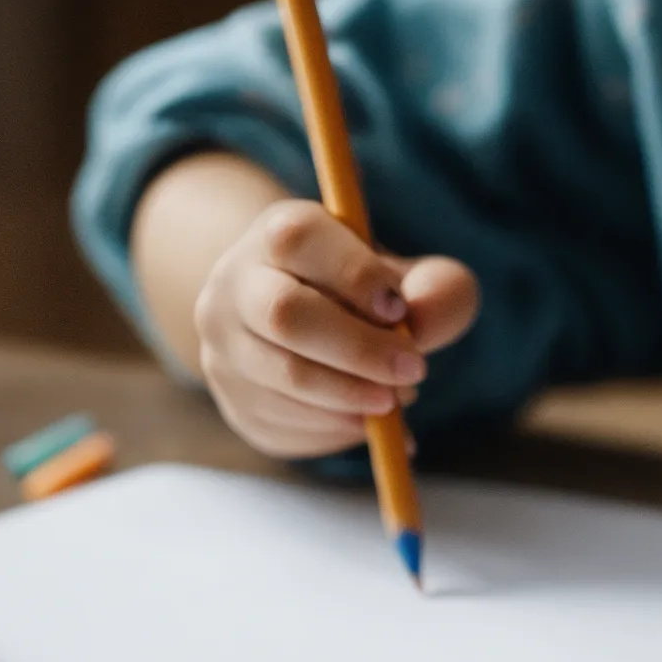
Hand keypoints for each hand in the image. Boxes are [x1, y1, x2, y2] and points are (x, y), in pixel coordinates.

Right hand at [194, 199, 479, 458]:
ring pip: (284, 378)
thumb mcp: (412, 277)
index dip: (354, 275)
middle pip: (284, 315)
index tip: (399, 308)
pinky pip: (283, 424)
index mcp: (280, 232)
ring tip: (396, 397)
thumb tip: (423, 314)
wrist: (304, 319)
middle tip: (414, 370)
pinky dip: (337, 429)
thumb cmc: (369, 294)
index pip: (300, 239)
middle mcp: (235, 282)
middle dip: (360, 350)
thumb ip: (438, 288)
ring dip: (353, 396)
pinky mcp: (233, 400)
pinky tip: (367, 419)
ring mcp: (223, 345)